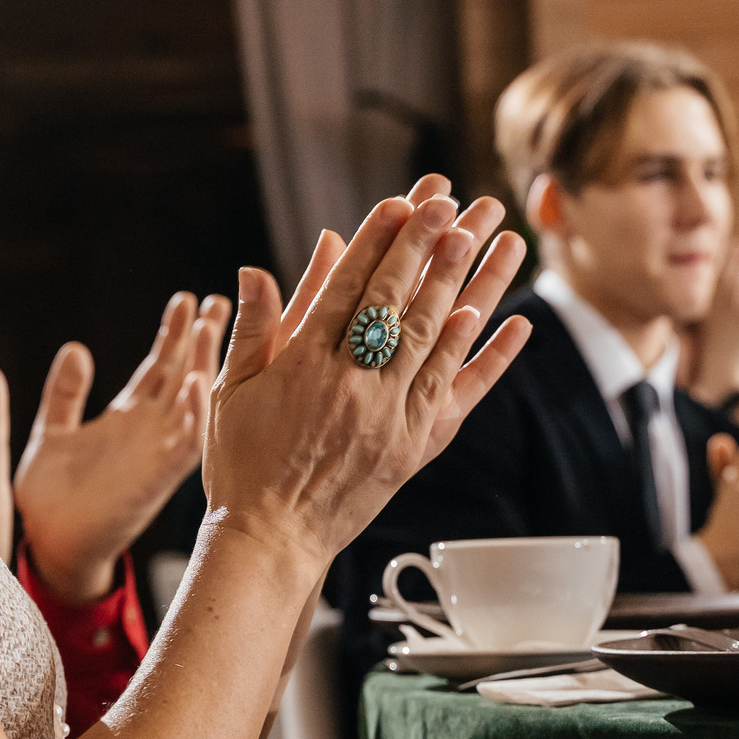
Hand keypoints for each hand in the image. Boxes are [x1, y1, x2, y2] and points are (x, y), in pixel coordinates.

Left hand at [16, 291, 231, 602]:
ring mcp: (156, 454)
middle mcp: (149, 432)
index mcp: (127, 418)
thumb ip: (65, 393)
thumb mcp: (53, 432)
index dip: (174, 333)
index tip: (188, 299)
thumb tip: (77, 347)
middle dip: (203, 338)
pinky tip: (198, 383)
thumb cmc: (52, 498)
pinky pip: (183, 445)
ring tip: (213, 327)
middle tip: (222, 299)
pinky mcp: (155, 480)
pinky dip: (193, 414)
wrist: (49, 546)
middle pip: (184, 374)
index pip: (159, 366)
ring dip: (203, 365)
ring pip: (191, 402)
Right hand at [204, 175, 532, 567]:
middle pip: (396, 301)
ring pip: (434, 336)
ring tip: (490, 236)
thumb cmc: (242, 463)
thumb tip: (257, 268)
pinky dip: (481, 354)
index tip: (401, 202)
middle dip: (426, 244)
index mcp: (302, 365)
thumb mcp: (232, 389)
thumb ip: (254, 327)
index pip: (346, 288)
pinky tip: (506, 317)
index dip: (376, 241)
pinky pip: (455, 392)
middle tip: (453, 200)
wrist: (270, 539)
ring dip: (465, 281)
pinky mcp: (413, 447)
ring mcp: (387, 416)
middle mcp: (349, 385)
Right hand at [689, 235, 738, 408]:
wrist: (719, 375)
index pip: (719, 274)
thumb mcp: (701, 324)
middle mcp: (725, 307)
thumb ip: (708, 303)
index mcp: (710, 305)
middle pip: (737, 274)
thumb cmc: (709, 350)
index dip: (729, 256)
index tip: (736, 241)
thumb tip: (712, 283)